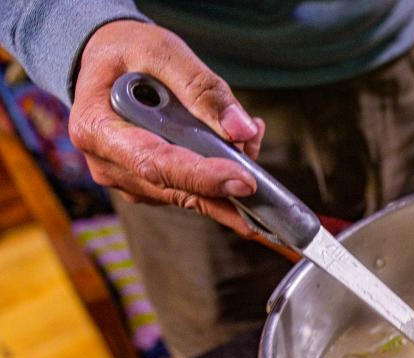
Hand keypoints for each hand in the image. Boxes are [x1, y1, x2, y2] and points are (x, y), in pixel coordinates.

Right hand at [69, 20, 263, 234]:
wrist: (107, 63)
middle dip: (227, 180)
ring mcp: (128, 180)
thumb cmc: (126, 53)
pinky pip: (191, 189)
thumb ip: (201, 87)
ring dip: (227, 172)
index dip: (203, 177)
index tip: (245, 182)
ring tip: (248, 134)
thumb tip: (241, 129)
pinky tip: (235, 143)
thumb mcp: (160, 51)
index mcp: (97, 129)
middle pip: (178, 188)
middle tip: (261, 162)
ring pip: (191, 193)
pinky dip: (219, 172)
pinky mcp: (148, 185)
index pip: (156, 164)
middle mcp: (108, 164)